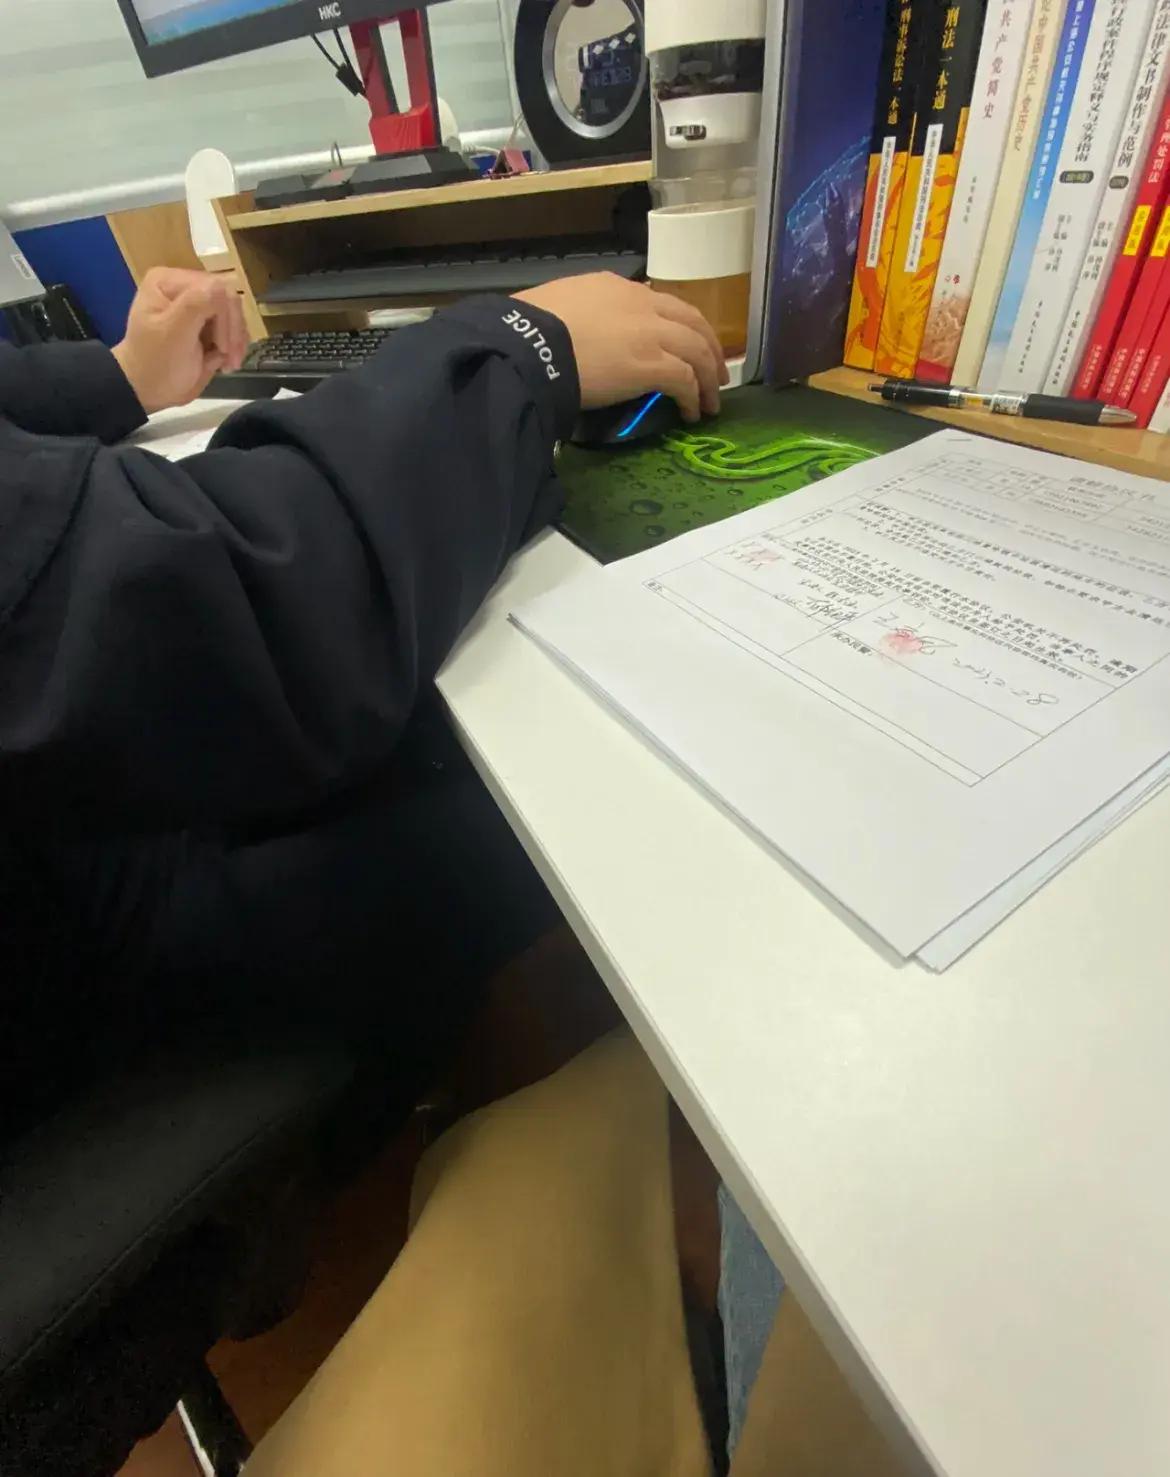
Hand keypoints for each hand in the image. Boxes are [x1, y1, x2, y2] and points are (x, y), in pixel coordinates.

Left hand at [112, 268, 247, 412]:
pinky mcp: (208, 325)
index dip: (226, 316)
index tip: (224, 348)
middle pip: (228, 300)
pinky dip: (234, 346)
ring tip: (229, 364)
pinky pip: (233, 328)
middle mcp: (184, 288)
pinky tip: (226, 362)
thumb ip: (197, 305)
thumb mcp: (173, 332)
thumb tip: (225, 286)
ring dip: (236, 342)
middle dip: (232, 332)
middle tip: (231, 361)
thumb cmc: (156, 363)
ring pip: (234, 315)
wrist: (149, 391)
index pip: (214, 287)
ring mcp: (197, 307)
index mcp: (168, 282)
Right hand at [515, 273, 727, 422]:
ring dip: (708, 378)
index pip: (662, 303)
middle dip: (709, 347)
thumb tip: (584, 334)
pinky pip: (686, 380)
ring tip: (710, 401)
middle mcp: (642, 304)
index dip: (681, 325)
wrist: (529, 344)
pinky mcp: (653, 364)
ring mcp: (651, 333)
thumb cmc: (530, 329)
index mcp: (617, 288)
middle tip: (716, 372)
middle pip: (693, 322)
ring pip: (698, 350)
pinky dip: (693, 397)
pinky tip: (691, 413)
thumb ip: (584, 315)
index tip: (686, 343)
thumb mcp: (561, 306)